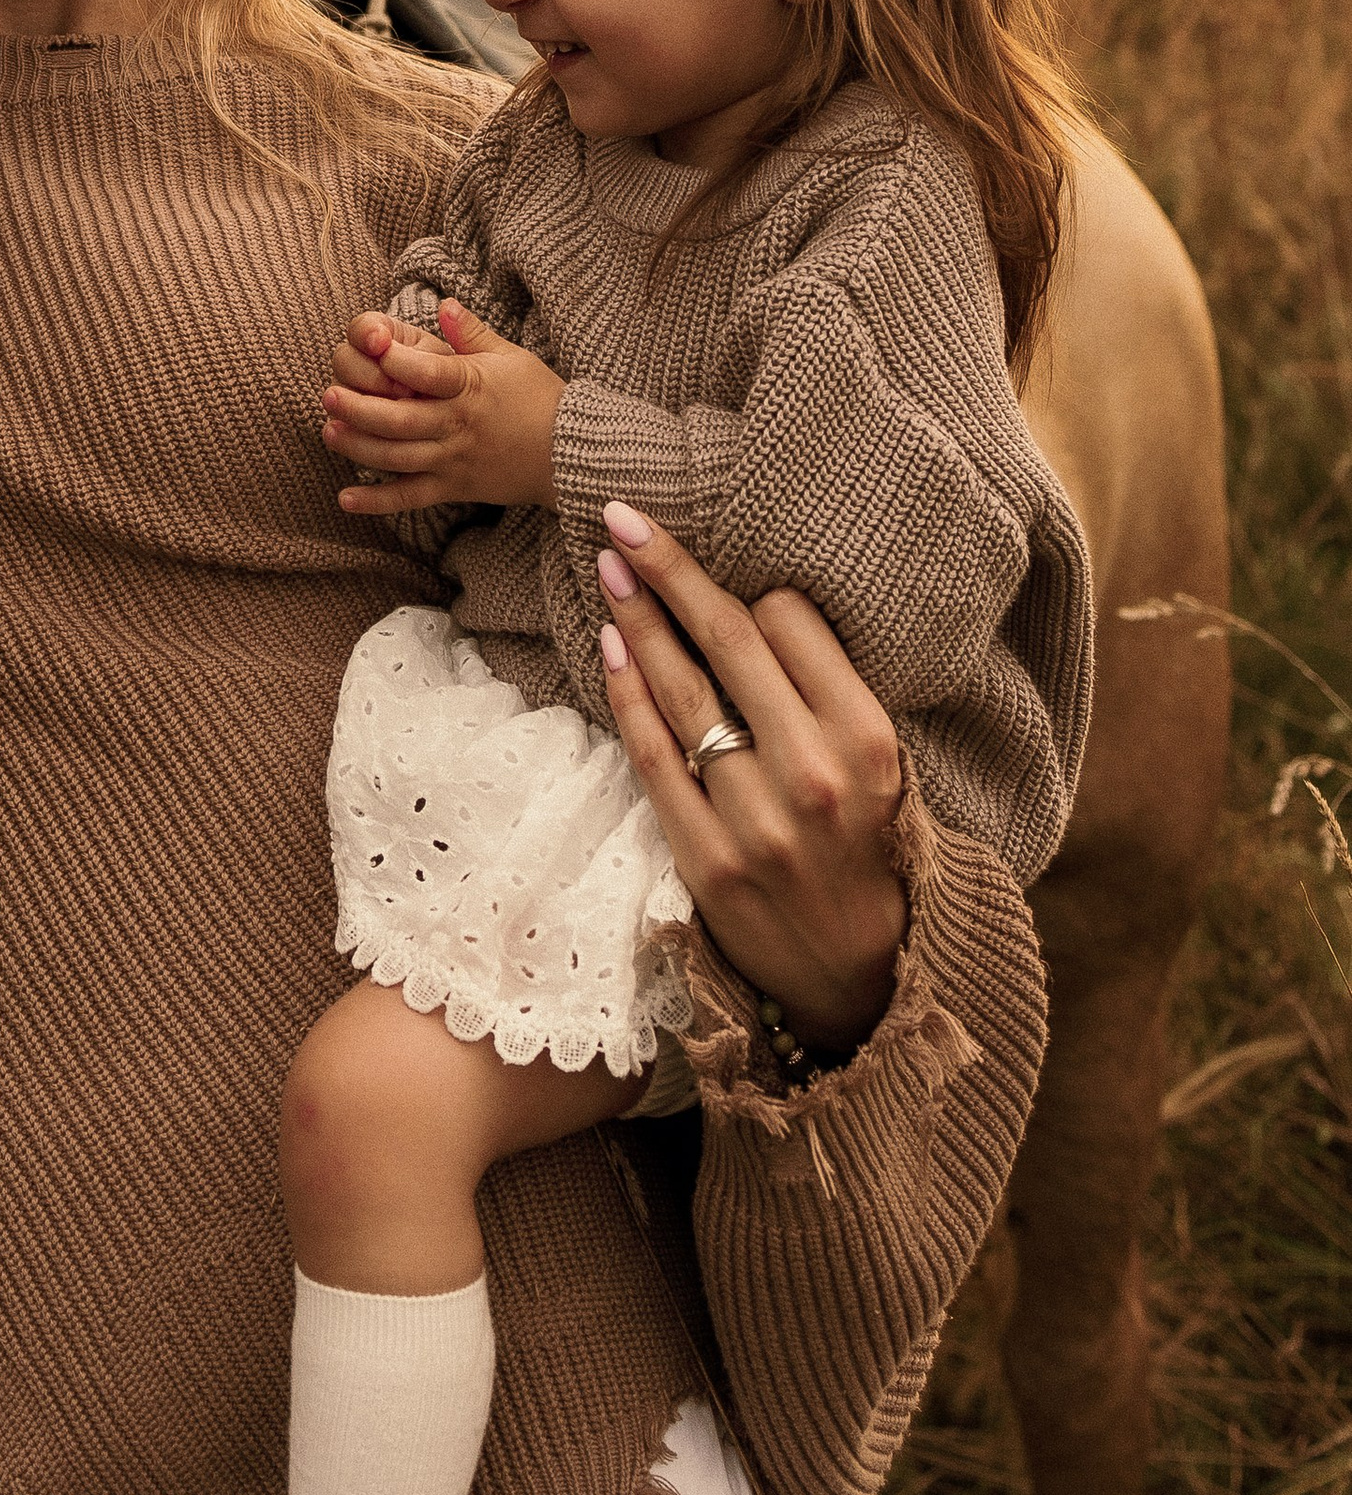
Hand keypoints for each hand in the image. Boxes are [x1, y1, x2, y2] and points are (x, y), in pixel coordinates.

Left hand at [322, 300, 563, 513]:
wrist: (568, 455)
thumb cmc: (539, 398)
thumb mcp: (510, 357)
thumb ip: (472, 333)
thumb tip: (444, 304)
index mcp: (471, 387)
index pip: (429, 373)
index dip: (397, 361)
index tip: (372, 347)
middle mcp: (458, 425)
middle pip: (401, 420)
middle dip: (360, 408)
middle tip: (329, 396)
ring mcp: (453, 460)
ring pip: (398, 457)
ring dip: (360, 446)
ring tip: (328, 431)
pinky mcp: (452, 488)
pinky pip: (410, 497)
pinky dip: (377, 501)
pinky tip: (345, 498)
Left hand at [594, 506, 906, 1055]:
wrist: (863, 978)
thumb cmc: (870, 851)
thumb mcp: (884, 768)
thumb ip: (828, 695)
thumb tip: (754, 605)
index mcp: (871, 740)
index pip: (793, 623)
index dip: (752, 590)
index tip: (726, 572)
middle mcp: (815, 773)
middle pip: (727, 640)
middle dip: (670, 569)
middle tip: (624, 516)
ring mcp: (755, 818)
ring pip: (680, 689)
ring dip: (636, 617)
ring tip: (609, 567)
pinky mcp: (706, 856)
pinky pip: (653, 754)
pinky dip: (626, 693)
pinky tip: (609, 644)